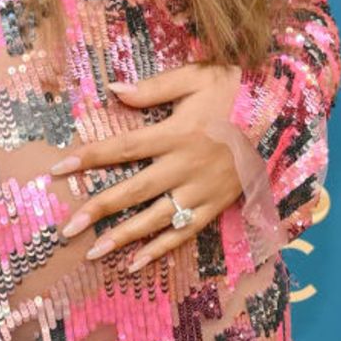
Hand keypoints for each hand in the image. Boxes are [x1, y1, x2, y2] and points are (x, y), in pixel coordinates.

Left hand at [51, 64, 244, 270]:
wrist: (282, 113)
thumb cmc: (235, 89)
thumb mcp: (196, 77)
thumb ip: (153, 88)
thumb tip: (113, 90)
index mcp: (176, 133)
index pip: (123, 148)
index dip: (90, 158)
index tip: (58, 168)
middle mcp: (185, 166)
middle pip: (134, 191)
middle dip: (98, 209)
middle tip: (66, 229)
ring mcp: (202, 190)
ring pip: (157, 218)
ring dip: (123, 237)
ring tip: (92, 253)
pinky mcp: (216, 206)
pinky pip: (184, 232)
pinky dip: (160, 249)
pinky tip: (135, 263)